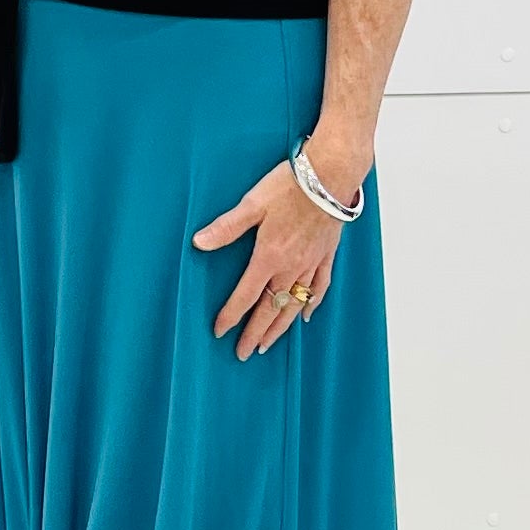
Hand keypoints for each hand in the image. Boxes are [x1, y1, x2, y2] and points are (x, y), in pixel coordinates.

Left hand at [193, 159, 343, 359]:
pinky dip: (312, 304)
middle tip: (245, 353)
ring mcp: (311, 264)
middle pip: (270, 308)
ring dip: (280, 326)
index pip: (245, 295)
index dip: (231, 316)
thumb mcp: (252, 204)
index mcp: (269, 257)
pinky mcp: (326, 256)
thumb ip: (226, 227)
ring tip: (269, 344)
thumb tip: (199, 243)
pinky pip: (320, 287)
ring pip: (294, 305)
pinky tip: (307, 315)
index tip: (220, 332)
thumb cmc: (291, 187)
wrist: (330, 176)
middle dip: (256, 333)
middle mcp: (291, 267)